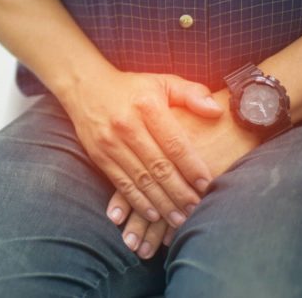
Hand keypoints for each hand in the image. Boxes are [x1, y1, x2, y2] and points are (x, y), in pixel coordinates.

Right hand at [58, 67, 222, 227]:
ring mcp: (110, 142)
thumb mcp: (162, 81)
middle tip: (197, 210)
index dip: (192, 167)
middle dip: (180, 192)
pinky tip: (154, 215)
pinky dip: (138, 202)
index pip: (174, 143)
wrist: (85, 85)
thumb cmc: (131, 87)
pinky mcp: (98, 155)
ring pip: (141, 180)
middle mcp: (127, 126)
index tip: (207, 185)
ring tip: (180, 220)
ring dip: (162, 203)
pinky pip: (121, 184)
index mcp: (147, 106)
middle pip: (159, 167)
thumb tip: (216, 111)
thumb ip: (192, 93)